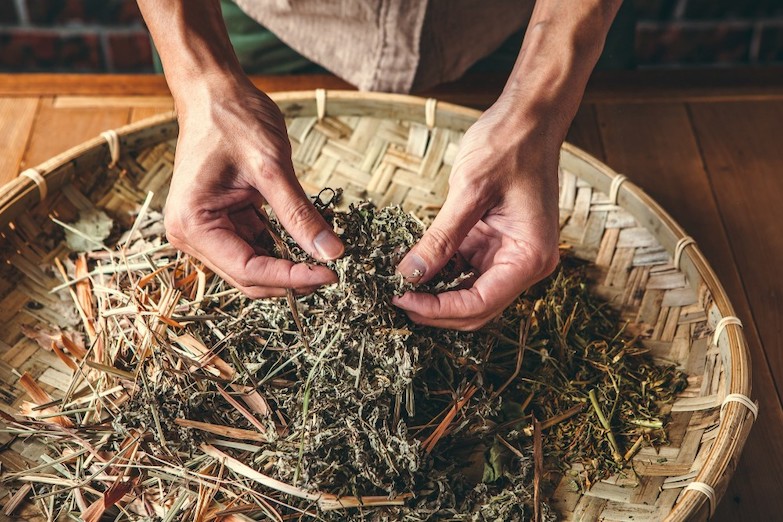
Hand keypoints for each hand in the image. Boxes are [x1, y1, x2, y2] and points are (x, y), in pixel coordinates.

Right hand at [164, 80, 343, 297]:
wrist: (214, 92)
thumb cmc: (233, 119)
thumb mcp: (272, 168)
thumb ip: (300, 215)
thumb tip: (332, 253)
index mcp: (192, 223)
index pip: (248, 270)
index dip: (291, 278)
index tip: (329, 274)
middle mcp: (191, 234)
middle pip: (249, 277)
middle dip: (291, 278)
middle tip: (332, 270)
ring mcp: (205, 230)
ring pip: (254, 267)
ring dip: (288, 266)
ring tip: (324, 256)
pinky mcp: (222, 222)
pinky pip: (255, 247)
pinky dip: (282, 248)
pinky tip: (308, 241)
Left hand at [393, 95, 560, 329]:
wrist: (528, 118)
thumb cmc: (508, 145)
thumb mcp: (469, 191)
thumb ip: (440, 238)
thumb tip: (408, 275)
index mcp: (530, 256)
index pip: (481, 304)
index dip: (438, 309)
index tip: (401, 300)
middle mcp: (526, 264)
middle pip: (476, 308)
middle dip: (435, 308)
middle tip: (393, 297)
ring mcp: (511, 256)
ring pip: (468, 294)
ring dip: (434, 294)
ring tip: (398, 285)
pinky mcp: (495, 244)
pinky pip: (465, 271)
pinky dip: (439, 274)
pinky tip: (412, 267)